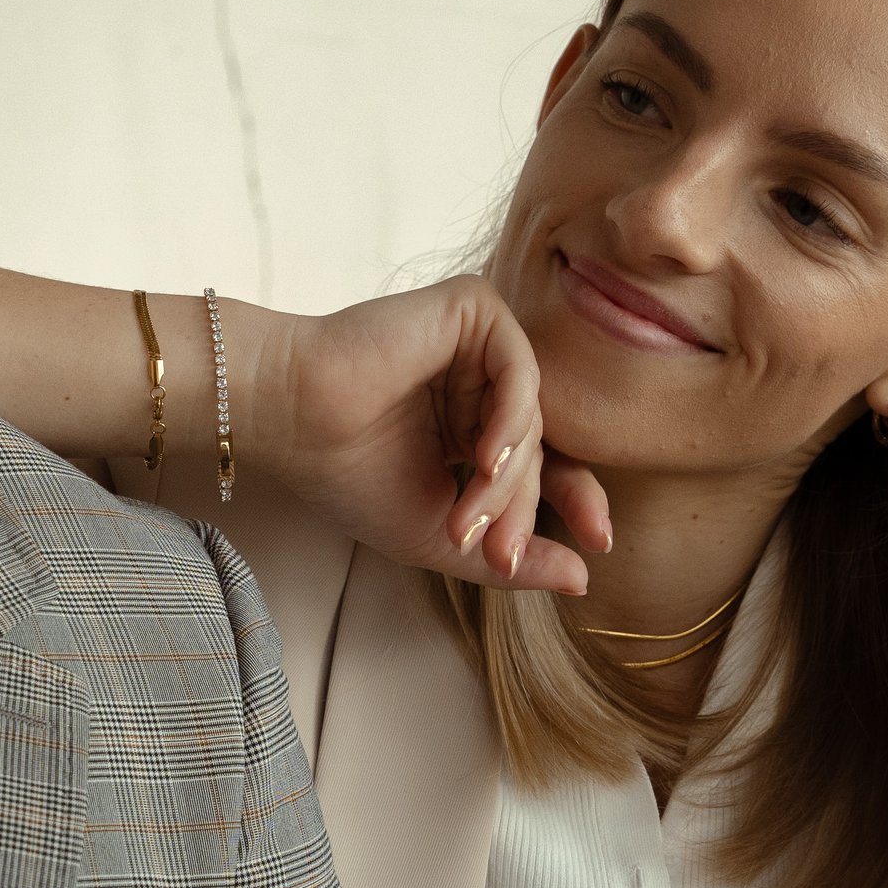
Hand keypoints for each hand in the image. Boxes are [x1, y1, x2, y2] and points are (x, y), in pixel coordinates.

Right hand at [248, 277, 608, 591]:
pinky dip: (510, 423)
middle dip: (522, 508)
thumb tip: (583, 580)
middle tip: (499, 553)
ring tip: (468, 518)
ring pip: (532, 418)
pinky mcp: (474, 307)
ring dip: (508, 479)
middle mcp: (480, 379)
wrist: (290, 417)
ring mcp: (479, 343)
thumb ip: (510, 558)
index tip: (597, 547)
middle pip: (540, 448)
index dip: (573, 503)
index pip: (544, 463)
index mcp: (471, 423)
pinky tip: (483, 460)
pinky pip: (521, 372)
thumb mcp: (441, 535)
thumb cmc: (346, 474)